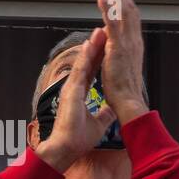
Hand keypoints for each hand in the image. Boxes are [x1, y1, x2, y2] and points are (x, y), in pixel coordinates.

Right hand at [35, 28, 116, 172]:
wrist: (65, 149)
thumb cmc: (77, 139)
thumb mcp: (98, 124)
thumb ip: (104, 116)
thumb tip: (113, 111)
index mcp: (81, 93)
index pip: (92, 71)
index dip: (99, 58)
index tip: (106, 45)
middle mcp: (75, 88)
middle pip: (88, 63)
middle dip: (96, 47)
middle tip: (103, 30)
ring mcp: (71, 88)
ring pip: (83, 64)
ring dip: (91, 47)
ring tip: (99, 31)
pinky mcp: (71, 92)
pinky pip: (79, 72)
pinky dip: (85, 59)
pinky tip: (89, 46)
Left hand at [96, 0, 148, 123]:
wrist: (129, 103)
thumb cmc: (125, 93)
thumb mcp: (124, 69)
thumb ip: (120, 55)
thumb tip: (113, 48)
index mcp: (134, 47)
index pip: (132, 20)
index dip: (126, 4)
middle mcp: (134, 42)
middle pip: (130, 12)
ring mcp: (127, 44)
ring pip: (123, 13)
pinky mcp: (118, 48)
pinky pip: (113, 24)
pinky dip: (108, 9)